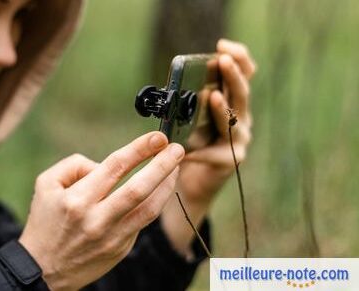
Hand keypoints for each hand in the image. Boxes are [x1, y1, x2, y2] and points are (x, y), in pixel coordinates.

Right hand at [19, 132, 183, 289]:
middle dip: (162, 166)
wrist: (43, 269)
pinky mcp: (121, 248)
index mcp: (77, 199)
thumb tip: (102, 165)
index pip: (115, 166)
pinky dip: (155, 203)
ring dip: (167, 185)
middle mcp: (97, 219)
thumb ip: (74, 165)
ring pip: (149, 208)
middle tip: (177, 149)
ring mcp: (112, 236)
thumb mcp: (45, 185)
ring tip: (175, 167)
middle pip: (139, 188)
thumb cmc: (45, 222)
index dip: (139, 149)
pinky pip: (143, 222)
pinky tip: (160, 189)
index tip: (157, 138)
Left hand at [162, 39, 256, 255]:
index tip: (222, 45)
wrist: (188, 183)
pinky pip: (215, 153)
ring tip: (213, 97)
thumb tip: (169, 86)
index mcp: (232, 102)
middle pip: (242, 94)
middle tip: (222, 61)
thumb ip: (186, 101)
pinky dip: (200, 150)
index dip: (238, 58)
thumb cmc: (187, 144)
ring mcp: (239, 140)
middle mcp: (240, 119)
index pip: (244, 75)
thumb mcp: (187, 117)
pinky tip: (188, 149)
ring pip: (234, 121)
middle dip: (233, 76)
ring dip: (222, 109)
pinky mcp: (229, 161)